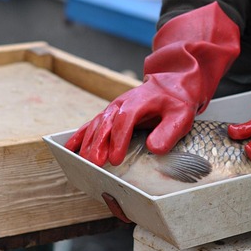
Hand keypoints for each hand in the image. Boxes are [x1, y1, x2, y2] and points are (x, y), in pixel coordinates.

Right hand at [65, 2, 239, 166]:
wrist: (172, 86)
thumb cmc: (176, 102)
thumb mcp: (181, 116)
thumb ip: (168, 132)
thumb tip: (153, 148)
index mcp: (139, 101)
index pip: (125, 120)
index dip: (118, 140)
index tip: (116, 159)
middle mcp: (122, 104)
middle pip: (106, 123)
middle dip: (98, 144)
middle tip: (95, 164)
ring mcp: (113, 109)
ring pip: (96, 125)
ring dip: (88, 143)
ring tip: (84, 162)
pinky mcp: (110, 115)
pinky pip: (91, 124)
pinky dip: (79, 135)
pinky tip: (69, 148)